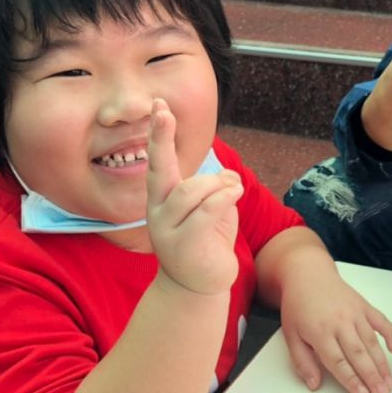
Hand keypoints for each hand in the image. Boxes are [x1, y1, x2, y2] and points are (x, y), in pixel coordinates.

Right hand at [146, 98, 241, 295]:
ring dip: (218, 184)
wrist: (199, 286)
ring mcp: (167, 229)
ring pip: (191, 190)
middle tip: (164, 113)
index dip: (159, 134)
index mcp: (163, 197)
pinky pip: (206, 211)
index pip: (158, 161)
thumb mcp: (212, 207)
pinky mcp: (184, 245)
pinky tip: (234, 194)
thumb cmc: (206, 240)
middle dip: (161, 139)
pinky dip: (224, 197)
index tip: (159, 106)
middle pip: (161, 169)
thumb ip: (216, 187)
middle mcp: (158, 210)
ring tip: (233, 188)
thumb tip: (226, 174)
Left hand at [280, 269, 391, 392]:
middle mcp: (340, 322)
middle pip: (359, 354)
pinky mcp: (364, 306)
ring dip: (382, 364)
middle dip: (372, 376)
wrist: (308, 275)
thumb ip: (302, 362)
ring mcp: (355, 313)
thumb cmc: (299, 305)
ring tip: (389, 382)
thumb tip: (314, 384)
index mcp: (320, 331)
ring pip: (372, 342)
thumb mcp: (291, 335)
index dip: (351, 380)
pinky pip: (382, 322)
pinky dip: (391, 335)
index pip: (338, 362)